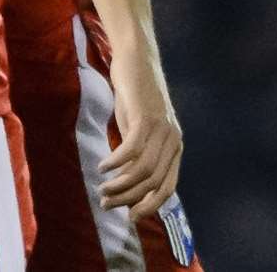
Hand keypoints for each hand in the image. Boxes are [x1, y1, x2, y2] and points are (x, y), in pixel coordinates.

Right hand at [98, 46, 182, 219]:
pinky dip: (116, 162)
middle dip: (129, 199)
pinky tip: (102, 166)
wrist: (136, 58)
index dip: (148, 206)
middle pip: (153, 182)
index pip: (167, 188)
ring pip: (143, 169)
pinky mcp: (146, 118)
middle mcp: (173, 141)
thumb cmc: (134, 93)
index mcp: (175, 147)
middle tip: (107, 203)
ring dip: (120, 184)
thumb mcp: (137, 126)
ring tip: (102, 188)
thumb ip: (138, 150)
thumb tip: (126, 178)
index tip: (129, 217)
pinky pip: (132, 149)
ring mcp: (162, 129)